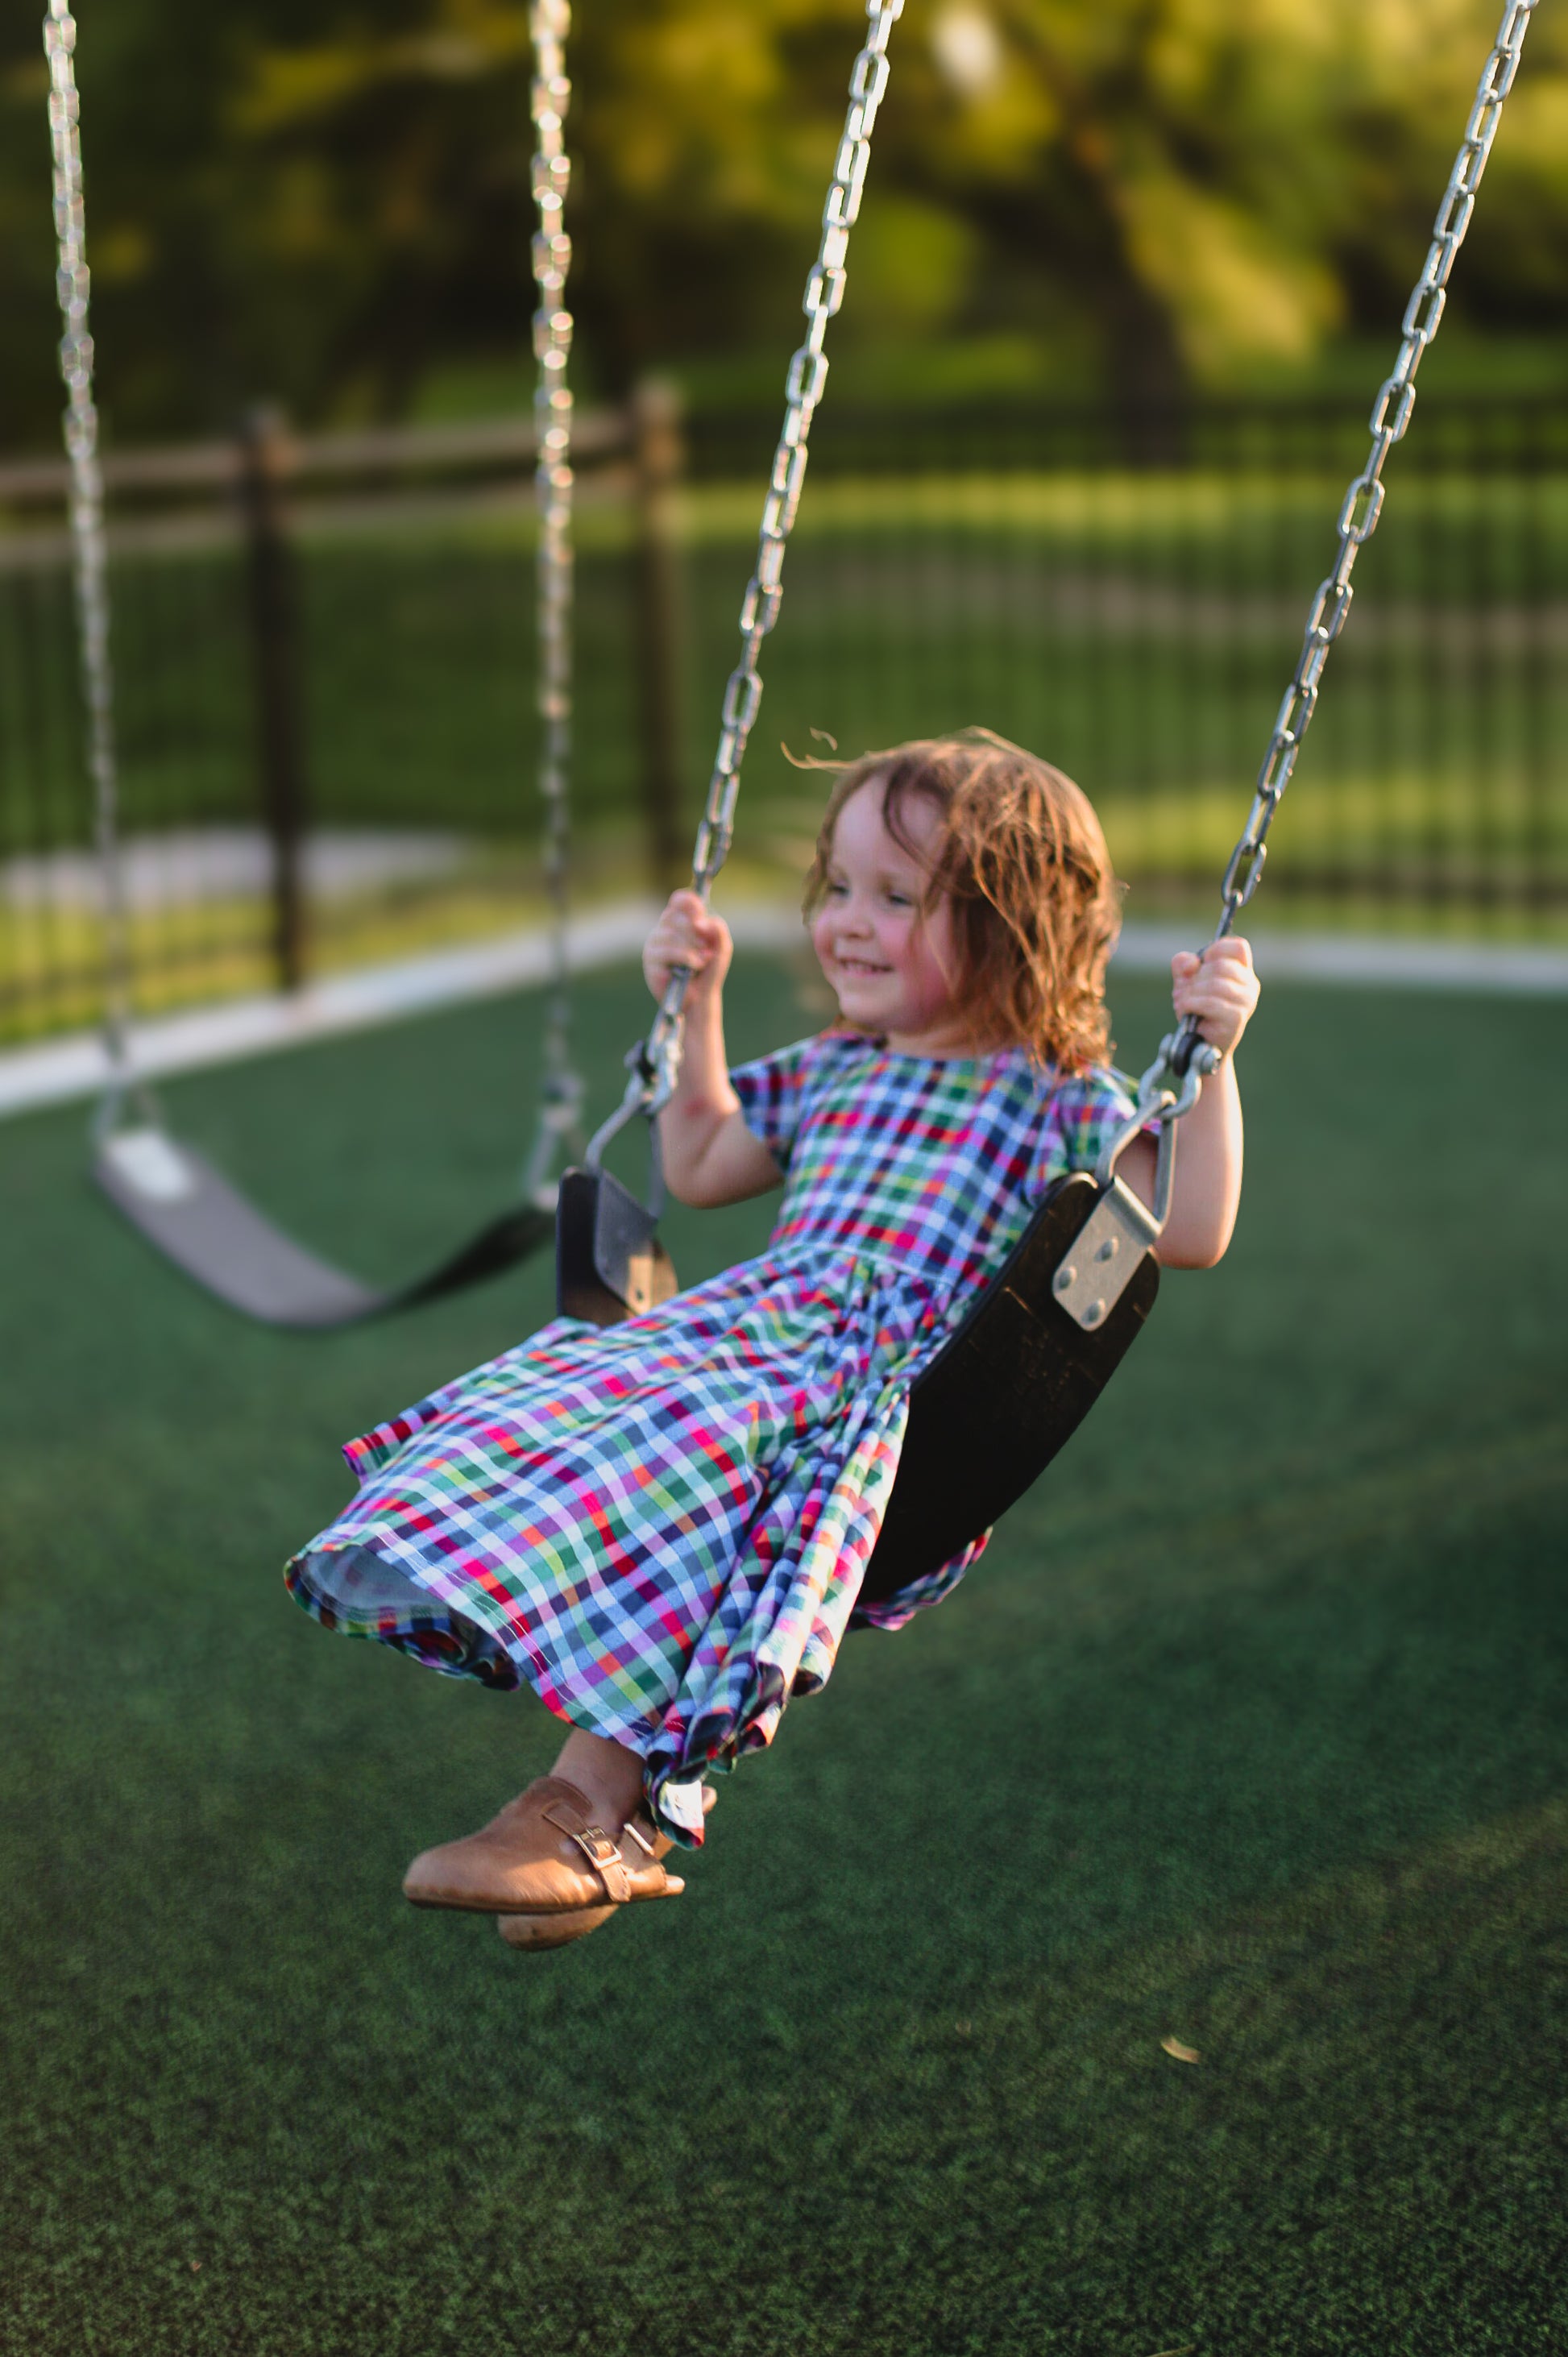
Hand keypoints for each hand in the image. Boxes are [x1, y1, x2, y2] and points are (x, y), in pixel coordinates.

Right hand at [643, 889, 732, 1007]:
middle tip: (706, 947)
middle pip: (675, 916)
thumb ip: (717, 929)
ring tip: (702, 961)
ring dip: (692, 948)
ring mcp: (654, 944)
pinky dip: (686, 958)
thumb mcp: (721, 947)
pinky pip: (667, 951)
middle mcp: (663, 929)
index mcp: (679, 921)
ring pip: (671, 934)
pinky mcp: (650, 961)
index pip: (678, 900)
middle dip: (695, 932)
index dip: (689, 902)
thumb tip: (700, 922)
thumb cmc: (709, 970)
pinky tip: (695, 966)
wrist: (701, 998)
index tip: (700, 912)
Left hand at [1170, 937, 1258, 1058]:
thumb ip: (1183, 964)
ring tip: (1183, 1002)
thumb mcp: (1185, 981)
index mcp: (1242, 971)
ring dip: (1191, 992)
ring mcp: (1246, 1002)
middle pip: (1221, 965)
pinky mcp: (1237, 1018)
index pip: (1239, 947)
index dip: (1216, 950)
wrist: (1199, 1045)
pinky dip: (1192, 1004)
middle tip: (1186, 990)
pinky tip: (1185, 1009)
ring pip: (1215, 984)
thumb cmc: (1196, 1009)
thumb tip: (1192, 963)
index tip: (1201, 964)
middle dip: (1196, 977)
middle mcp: (1250, 984)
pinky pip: (1211, 1003)